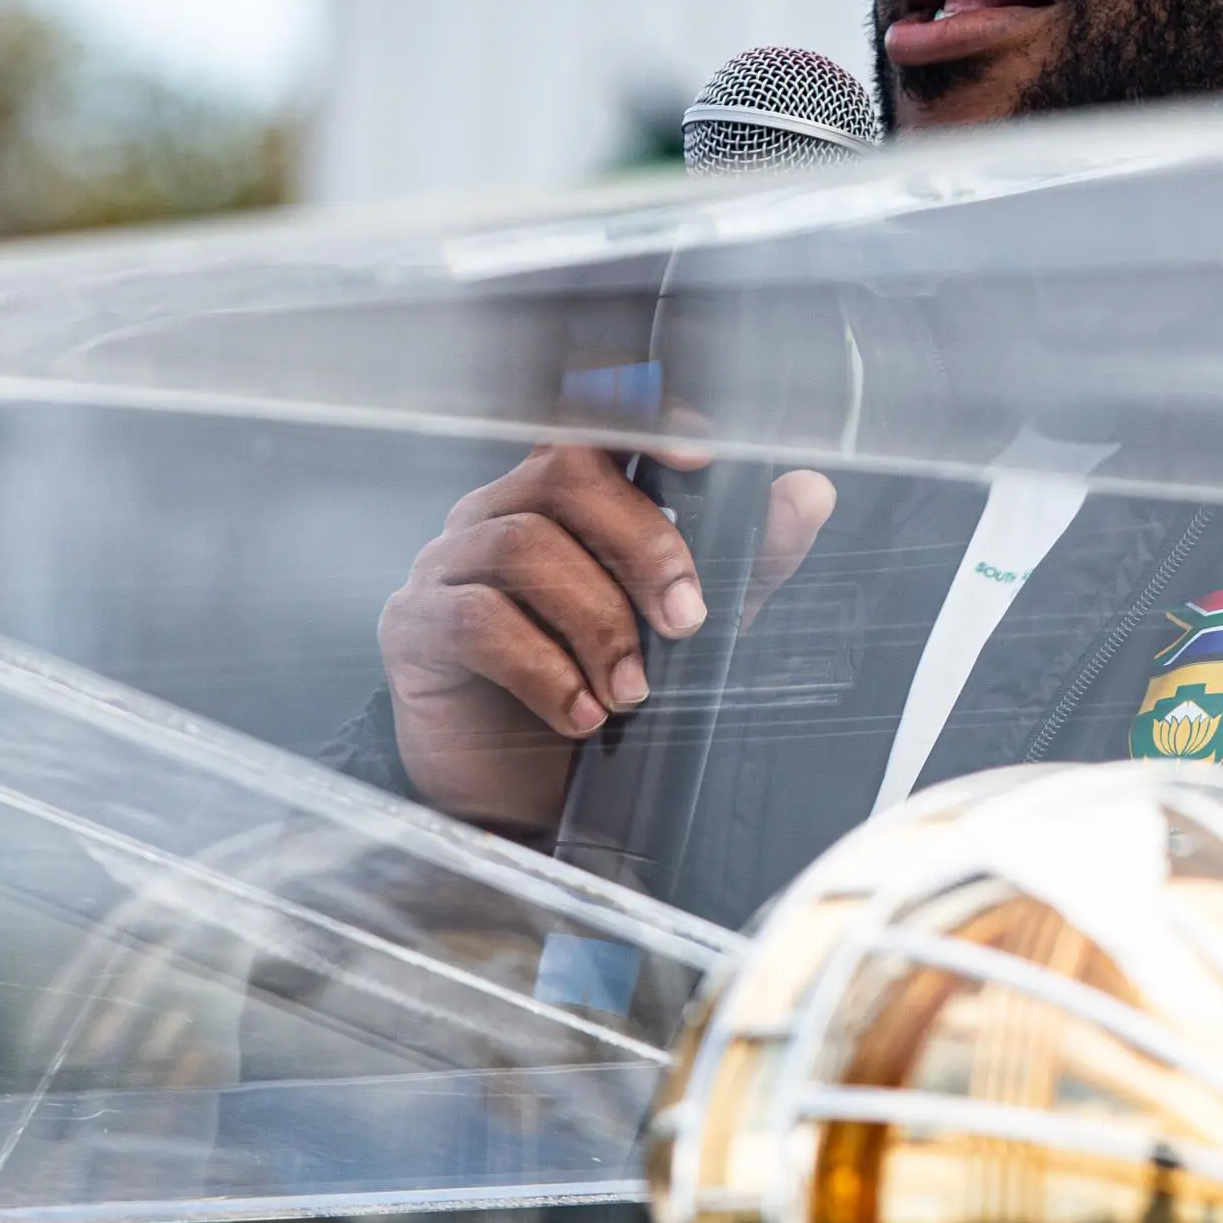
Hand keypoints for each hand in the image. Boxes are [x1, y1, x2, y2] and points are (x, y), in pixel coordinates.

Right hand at [382, 444, 836, 832]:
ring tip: (634, 693)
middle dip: (643, 544)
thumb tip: (809, 492)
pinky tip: (582, 713)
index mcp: (560, 496)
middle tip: (688, 623)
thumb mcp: (687, 629)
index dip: (644, 419)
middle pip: (563, 472)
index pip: (593, 424)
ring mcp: (445, 563)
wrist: (518, 803)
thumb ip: (745, 561)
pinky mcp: (413, 628)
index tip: (705, 454)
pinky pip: (478, 620)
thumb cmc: (598, 697)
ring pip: (524, 546)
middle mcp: (495, 511)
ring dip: (598, 623)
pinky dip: (545, 670)